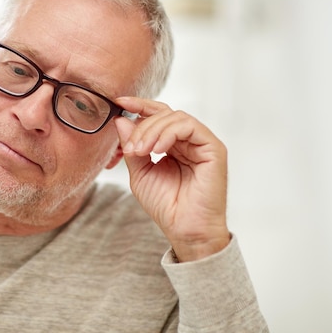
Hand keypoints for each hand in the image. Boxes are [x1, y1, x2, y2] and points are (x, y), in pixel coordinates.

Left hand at [114, 97, 230, 261]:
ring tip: (140, 151)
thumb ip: (132, 146)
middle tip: (129, 146)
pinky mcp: (213, 148)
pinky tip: (156, 149)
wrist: (185, 229)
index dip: (139, 106)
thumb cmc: (166, 205)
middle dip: (141, 125)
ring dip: (152, 130)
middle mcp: (188, 141)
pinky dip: (168, 133)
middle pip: (164, 114)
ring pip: (175, 117)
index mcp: (172, 145)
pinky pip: (189, 126)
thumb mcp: (139, 173)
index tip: (119, 103)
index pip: (157, 115)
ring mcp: (202, 143)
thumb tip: (121, 120)